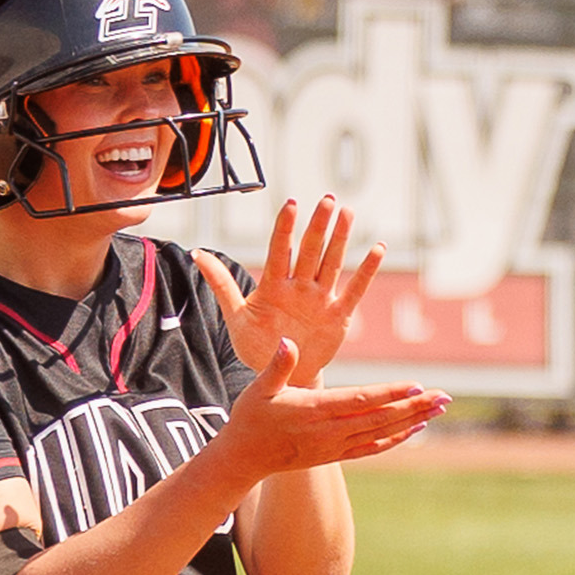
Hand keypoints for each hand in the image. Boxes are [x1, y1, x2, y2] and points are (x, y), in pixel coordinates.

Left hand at [193, 195, 382, 384]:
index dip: (286, 228)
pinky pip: (354, 290)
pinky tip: (377, 249)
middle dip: (318, 226)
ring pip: (331, 263)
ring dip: (340, 239)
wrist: (280, 374)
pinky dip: (366, 271)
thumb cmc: (256, 344)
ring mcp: (319, 298)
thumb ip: (221, 284)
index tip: (292, 203)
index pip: (280, 250)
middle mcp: (299, 286)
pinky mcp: (337, 315)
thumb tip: (196, 252)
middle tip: (328, 199)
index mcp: (274, 285)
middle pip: (310, 250)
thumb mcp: (236, 316)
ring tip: (347, 212)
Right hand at [207, 338, 446, 488]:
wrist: (244, 458)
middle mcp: (329, 431)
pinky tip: (415, 429)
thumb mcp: (258, 388)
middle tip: (445, 396)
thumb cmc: (251, 417)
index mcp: (313, 410)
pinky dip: (396, 439)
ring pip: (381, 433)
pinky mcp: (335, 455)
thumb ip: (277, 365)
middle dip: (414, 406)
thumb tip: (286, 341)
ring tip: (439, 409)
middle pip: (380, 418)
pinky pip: (372, 448)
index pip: (359, 400)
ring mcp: (335, 446)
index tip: (416, 385)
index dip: (389, 393)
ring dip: (412, 420)